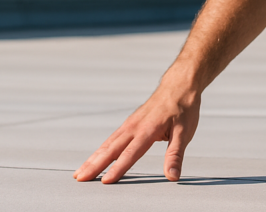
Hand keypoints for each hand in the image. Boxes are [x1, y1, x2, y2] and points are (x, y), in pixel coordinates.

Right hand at [73, 76, 200, 183]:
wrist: (179, 85)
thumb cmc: (184, 109)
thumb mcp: (185, 132)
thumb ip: (176, 155)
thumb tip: (173, 176)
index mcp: (148, 130)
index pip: (130, 153)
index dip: (118, 168)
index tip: (106, 181)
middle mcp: (134, 127)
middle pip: (111, 149)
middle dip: (95, 165)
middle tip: (80, 179)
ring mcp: (130, 124)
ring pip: (108, 144)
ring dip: (93, 158)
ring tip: (80, 173)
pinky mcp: (129, 124)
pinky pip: (111, 139)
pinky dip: (100, 151)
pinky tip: (94, 159)